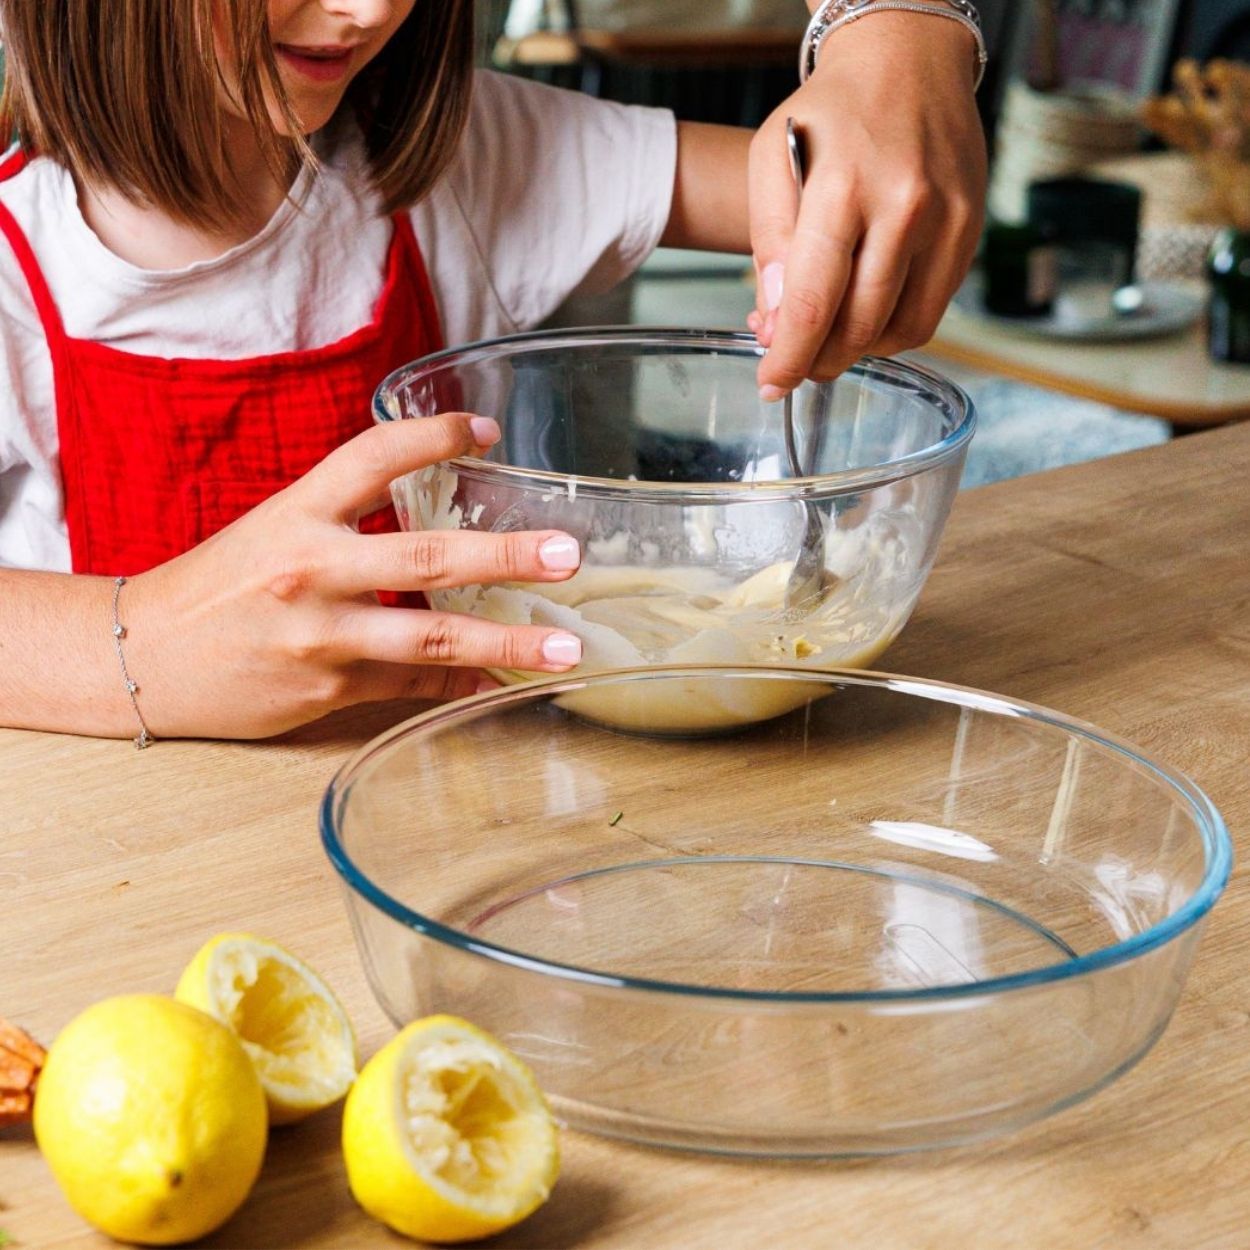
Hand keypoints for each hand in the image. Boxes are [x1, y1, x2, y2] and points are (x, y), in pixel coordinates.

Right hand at [124, 415, 583, 738]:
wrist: (141, 657)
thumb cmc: (218, 587)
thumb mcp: (275, 529)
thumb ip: (349, 519)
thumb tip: (436, 524)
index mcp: (297, 513)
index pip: (373, 457)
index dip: (433, 437)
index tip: (485, 430)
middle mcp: (311, 569)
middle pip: (424, 558)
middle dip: (504, 555)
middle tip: (567, 554)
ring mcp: (320, 634)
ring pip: (430, 639)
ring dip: (506, 642)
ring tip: (565, 648)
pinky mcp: (324, 688)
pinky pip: (409, 687)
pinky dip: (459, 682)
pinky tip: (498, 680)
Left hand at [748, 12, 986, 394]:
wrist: (908, 60)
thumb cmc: (831, 112)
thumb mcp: (771, 161)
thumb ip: (770, 247)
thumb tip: (777, 323)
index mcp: (844, 188)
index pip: (814, 304)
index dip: (789, 358)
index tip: (772, 384)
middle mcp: (906, 207)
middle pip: (858, 327)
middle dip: (818, 360)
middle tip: (794, 360)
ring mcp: (948, 221)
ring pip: (899, 330)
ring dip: (857, 350)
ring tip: (829, 334)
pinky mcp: (971, 232)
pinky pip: (930, 311)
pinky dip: (893, 327)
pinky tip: (866, 310)